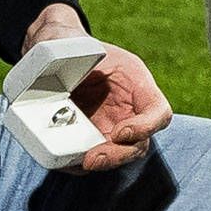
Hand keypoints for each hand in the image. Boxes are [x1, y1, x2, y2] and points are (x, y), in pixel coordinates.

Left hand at [22, 2, 169, 171]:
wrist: (57, 54)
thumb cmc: (73, 47)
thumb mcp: (78, 47)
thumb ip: (71, 60)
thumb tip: (52, 78)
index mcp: (136, 82)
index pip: (158, 112)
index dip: (145, 127)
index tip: (120, 133)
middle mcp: (130, 109)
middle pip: (139, 143)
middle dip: (118, 155)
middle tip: (91, 159)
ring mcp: (114, 126)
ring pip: (119, 154)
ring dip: (101, 162)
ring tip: (78, 161)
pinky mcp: (95, 138)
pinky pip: (95, 156)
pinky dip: (82, 162)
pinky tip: (67, 160)